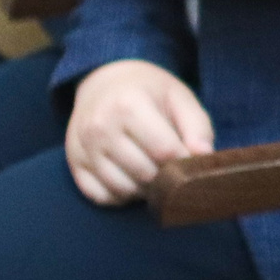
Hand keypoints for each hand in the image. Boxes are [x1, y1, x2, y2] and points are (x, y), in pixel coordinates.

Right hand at [64, 59, 213, 205]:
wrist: (103, 82)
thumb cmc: (148, 91)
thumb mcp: (179, 97)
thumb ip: (197, 126)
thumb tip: (205, 157)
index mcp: (128, 105)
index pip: (164, 151)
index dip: (184, 162)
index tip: (190, 159)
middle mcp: (100, 127)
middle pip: (145, 174)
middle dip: (165, 177)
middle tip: (173, 167)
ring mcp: (82, 147)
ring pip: (123, 189)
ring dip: (144, 189)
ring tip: (154, 171)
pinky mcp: (74, 163)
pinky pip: (101, 196)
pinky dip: (120, 196)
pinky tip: (131, 178)